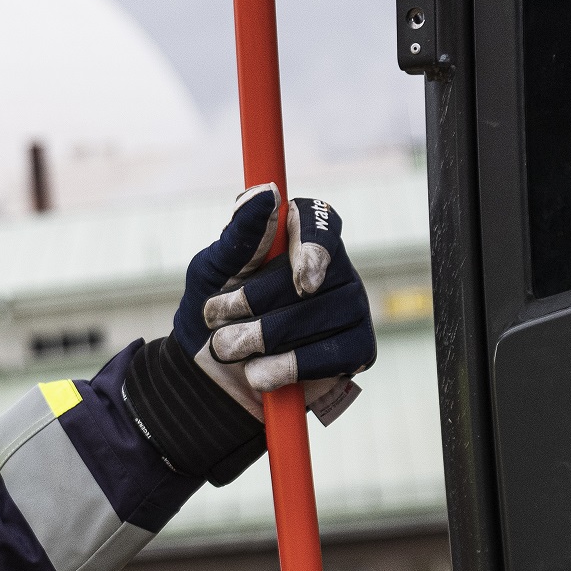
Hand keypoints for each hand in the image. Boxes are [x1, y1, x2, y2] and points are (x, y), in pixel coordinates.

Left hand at [172, 186, 376, 412]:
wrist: (212, 378)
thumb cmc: (214, 313)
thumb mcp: (212, 272)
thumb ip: (240, 235)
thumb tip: (267, 192)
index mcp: (299, 239)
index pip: (320, 222)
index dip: (313, 245)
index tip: (297, 276)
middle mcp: (334, 268)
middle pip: (312, 277)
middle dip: (255, 303)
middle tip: (215, 319)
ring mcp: (351, 307)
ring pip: (319, 317)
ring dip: (262, 339)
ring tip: (227, 349)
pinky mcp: (357, 349)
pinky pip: (332, 356)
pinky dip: (287, 368)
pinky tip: (258, 374)